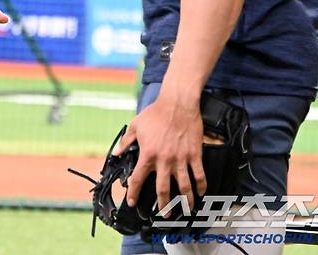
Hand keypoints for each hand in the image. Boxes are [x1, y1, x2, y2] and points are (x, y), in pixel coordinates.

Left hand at [113, 92, 205, 211]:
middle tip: (165, 213)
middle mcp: (164, 160)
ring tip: (186, 209)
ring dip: (185, 201)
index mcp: (148, 154)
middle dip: (164, 205)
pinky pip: (199, 175)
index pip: (138, 179)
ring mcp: (181, 159)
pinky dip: (201, 186)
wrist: (177, 103)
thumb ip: (126, 142)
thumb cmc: (156, 112)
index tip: (132, 202)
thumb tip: (116, 153)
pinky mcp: (194, 154)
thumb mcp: (136, 125)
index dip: (134, 193)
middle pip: (163, 190)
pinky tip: (201, 193)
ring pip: (184, 187)